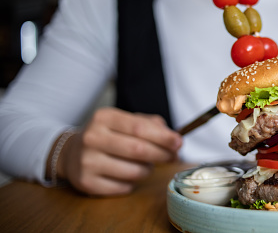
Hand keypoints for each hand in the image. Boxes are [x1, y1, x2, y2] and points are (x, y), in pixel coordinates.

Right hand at [57, 107, 181, 195]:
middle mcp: (92, 138)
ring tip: (146, 164)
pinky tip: (129, 174)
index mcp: (104, 117)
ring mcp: (87, 161)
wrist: (70, 153)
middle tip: (173, 156)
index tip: (179, 142)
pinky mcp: (87, 182)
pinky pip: (124, 187)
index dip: (163, 137)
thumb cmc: (107, 135)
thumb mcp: (124, 121)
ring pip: (134, 171)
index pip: (139, 128)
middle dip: (162, 154)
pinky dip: (133, 182)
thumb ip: (150, 124)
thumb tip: (173, 138)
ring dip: (148, 169)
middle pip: (138, 150)